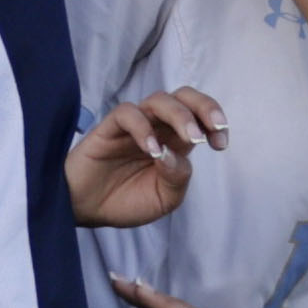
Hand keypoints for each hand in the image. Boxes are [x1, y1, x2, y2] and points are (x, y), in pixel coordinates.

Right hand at [67, 86, 226, 228]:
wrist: (86, 210)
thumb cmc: (125, 202)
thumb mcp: (163, 199)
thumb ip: (177, 177)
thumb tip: (175, 153)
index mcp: (174, 142)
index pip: (199, 116)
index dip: (214, 121)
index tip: (221, 143)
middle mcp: (157, 128)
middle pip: (183, 97)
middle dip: (205, 106)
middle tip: (215, 127)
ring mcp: (133, 126)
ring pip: (159, 99)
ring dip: (180, 115)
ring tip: (190, 138)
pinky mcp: (109, 128)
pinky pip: (128, 114)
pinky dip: (144, 127)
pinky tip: (151, 149)